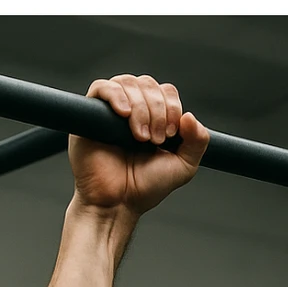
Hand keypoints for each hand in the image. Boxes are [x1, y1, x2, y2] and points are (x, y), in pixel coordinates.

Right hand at [69, 74, 208, 215]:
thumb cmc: (145, 187)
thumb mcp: (183, 167)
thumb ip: (197, 142)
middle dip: (158, 109)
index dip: (172, 106)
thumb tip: (191, 116)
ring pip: (128, 83)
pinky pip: (102, 87)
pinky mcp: (90, 114)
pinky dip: (116, 95)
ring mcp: (111, 110)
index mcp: (154, 118)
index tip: (170, 135)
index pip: (165, 91)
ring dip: (141, 108)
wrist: (117, 203)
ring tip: (140, 138)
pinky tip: (124, 114)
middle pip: (148, 84)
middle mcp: (133, 110)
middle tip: (155, 140)